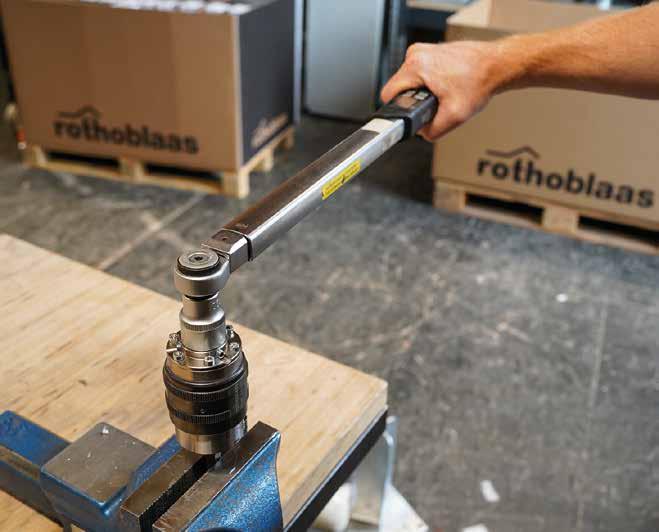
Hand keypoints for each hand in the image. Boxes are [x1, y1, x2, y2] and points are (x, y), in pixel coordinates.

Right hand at [381, 41, 506, 140]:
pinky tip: (445, 86)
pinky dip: (429, 83)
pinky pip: (419, 74)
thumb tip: (421, 133)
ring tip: (442, 94)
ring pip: (409, 81)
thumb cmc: (480, 81)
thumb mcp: (454, 117)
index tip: (410, 114)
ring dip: (421, 92)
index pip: (388, 94)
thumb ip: (432, 132)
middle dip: (413, 101)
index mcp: (416, 66)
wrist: (497, 65)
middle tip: (435, 105)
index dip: (398, 110)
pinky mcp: (430, 51)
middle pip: (399, 88)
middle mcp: (416, 54)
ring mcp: (423, 50)